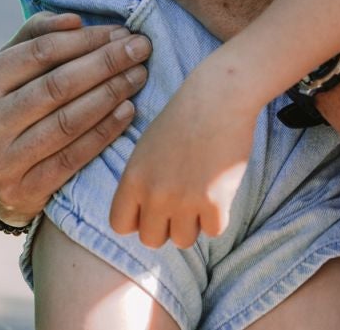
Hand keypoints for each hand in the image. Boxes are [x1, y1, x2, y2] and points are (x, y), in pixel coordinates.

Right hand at [0, 11, 150, 226]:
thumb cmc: (5, 114)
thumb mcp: (5, 75)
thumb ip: (33, 39)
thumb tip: (74, 20)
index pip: (39, 52)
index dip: (85, 39)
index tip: (120, 31)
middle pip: (57, 85)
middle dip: (106, 62)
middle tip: (140, 48)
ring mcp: (1, 162)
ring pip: (68, 121)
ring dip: (111, 93)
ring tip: (138, 75)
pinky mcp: (23, 192)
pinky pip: (74, 157)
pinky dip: (105, 131)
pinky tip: (127, 111)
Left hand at [110, 69, 253, 248]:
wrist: (218, 97)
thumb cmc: (184, 118)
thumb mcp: (146, 148)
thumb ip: (141, 182)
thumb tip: (143, 217)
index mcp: (132, 178)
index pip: (120, 225)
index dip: (137, 220)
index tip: (151, 209)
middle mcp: (153, 193)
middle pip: (151, 240)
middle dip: (166, 226)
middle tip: (181, 203)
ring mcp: (184, 200)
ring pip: (183, 241)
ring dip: (193, 223)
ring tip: (201, 194)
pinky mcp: (214, 202)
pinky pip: (214, 231)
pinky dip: (219, 215)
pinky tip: (220, 190)